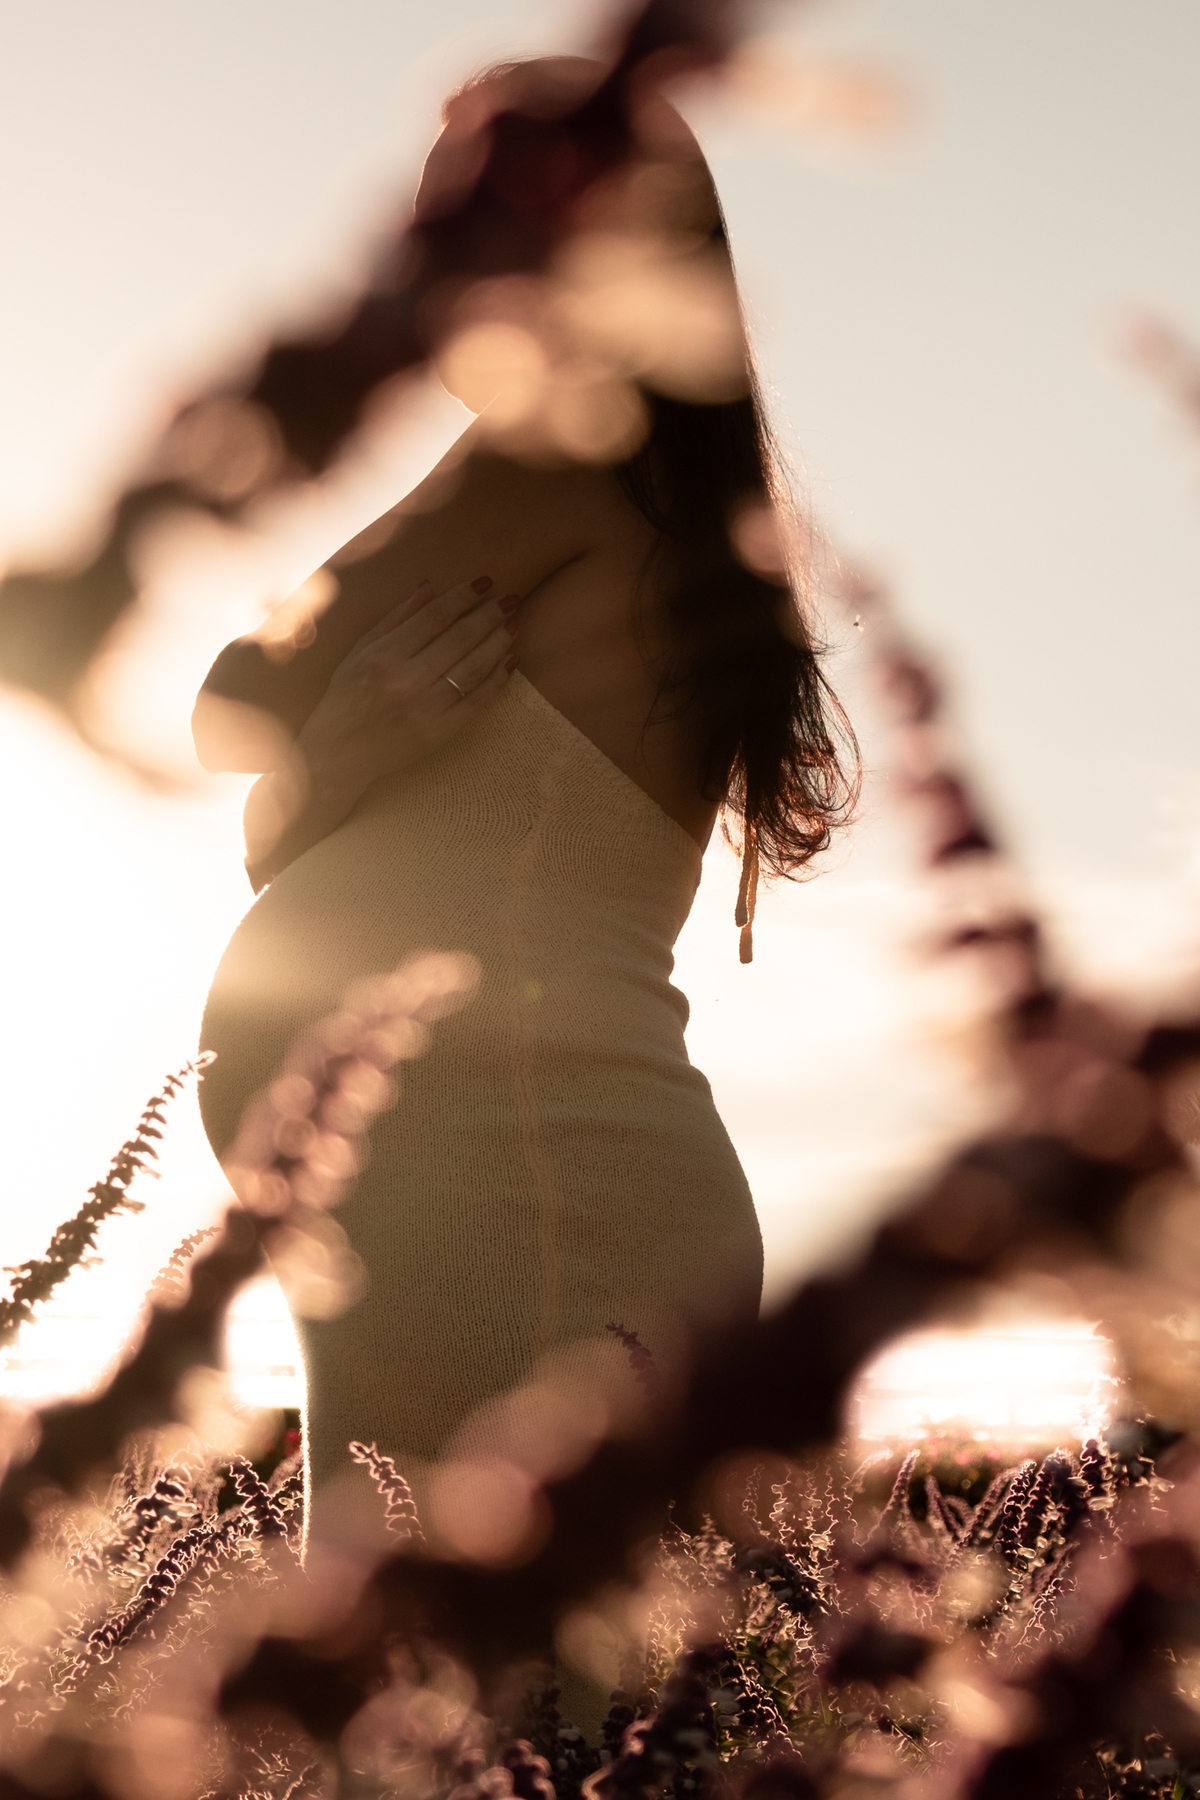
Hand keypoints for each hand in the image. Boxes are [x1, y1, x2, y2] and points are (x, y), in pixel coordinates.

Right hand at [241, 575, 516, 890]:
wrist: (339, 752)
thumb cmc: (346, 696)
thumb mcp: (360, 651)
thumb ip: (395, 618)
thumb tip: (429, 585)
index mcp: (383, 656)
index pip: (434, 617)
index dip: (463, 596)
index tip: (485, 581)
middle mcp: (405, 680)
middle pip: (459, 639)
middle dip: (490, 614)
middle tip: (512, 598)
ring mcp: (425, 709)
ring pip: (473, 668)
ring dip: (498, 642)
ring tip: (514, 624)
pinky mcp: (439, 733)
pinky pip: (477, 701)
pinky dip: (498, 679)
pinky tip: (511, 660)